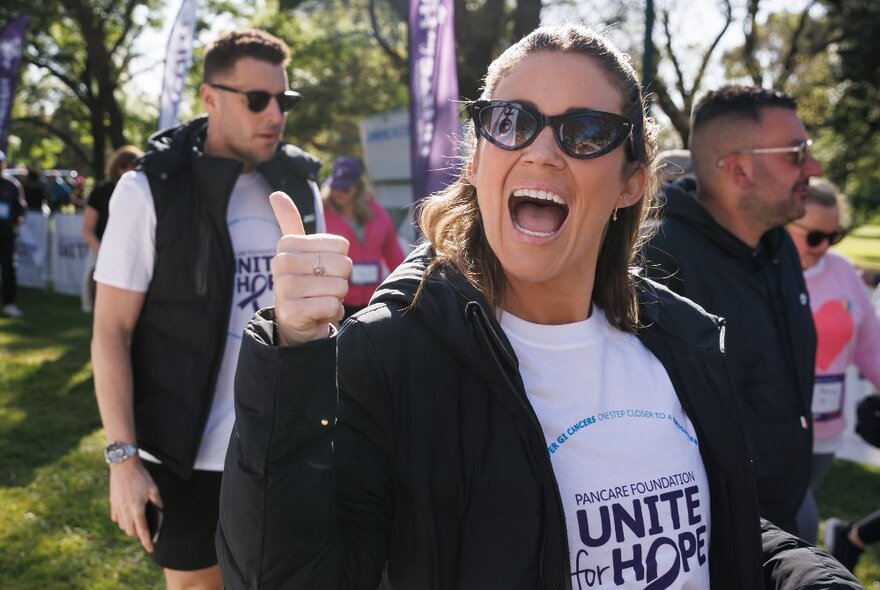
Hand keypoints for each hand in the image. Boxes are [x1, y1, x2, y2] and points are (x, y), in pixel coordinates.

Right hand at [108, 459, 162, 552]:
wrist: (123, 466)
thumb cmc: (140, 476)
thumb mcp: (153, 488)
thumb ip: (157, 501)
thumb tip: (159, 510)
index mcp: (137, 509)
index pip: (143, 531)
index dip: (147, 542)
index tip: (150, 549)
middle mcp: (126, 511)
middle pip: (131, 532)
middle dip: (139, 533)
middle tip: (146, 529)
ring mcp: (117, 508)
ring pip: (123, 527)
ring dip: (130, 527)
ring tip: (137, 521)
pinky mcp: (112, 504)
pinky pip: (116, 518)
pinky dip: (122, 520)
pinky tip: (128, 514)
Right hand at [270, 191, 350, 345]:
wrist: (295, 322)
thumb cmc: (304, 282)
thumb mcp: (298, 251)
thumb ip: (289, 222)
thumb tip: (275, 193)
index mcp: (287, 244)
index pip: (342, 246)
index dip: (340, 261)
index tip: (321, 270)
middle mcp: (281, 263)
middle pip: (344, 266)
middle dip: (341, 281)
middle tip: (322, 289)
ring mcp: (284, 288)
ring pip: (339, 287)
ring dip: (336, 298)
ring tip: (318, 300)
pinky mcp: (291, 312)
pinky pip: (332, 305)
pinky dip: (332, 313)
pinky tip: (317, 314)